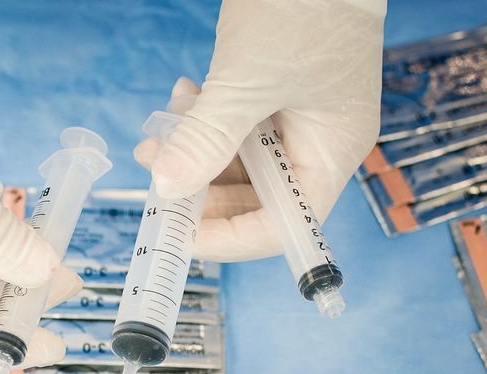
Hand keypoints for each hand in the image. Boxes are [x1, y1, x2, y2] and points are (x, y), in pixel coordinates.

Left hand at [134, 0, 384, 262]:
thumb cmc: (304, 4)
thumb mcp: (247, 79)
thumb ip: (206, 138)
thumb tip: (166, 190)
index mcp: (331, 153)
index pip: (282, 227)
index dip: (229, 238)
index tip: (179, 234)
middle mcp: (318, 144)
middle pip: (255, 200)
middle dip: (201, 192)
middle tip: (155, 175)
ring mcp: (297, 119)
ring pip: (237, 163)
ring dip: (194, 154)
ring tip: (158, 134)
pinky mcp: (275, 95)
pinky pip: (235, 128)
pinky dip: (203, 123)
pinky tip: (181, 101)